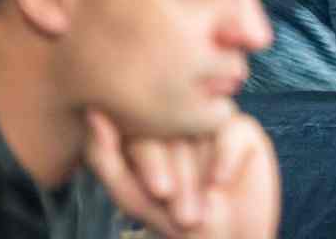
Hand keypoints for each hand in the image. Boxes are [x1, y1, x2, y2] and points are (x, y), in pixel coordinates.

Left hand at [85, 110, 280, 238]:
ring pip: (202, 126)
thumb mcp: (133, 197)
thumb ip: (105, 158)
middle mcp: (178, 120)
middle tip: (185, 214)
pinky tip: (220, 183)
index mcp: (147, 130)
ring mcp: (209, 122)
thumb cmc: (176, 223)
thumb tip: (93, 112)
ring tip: (202, 211)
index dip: (151, 159)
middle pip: (173, 127)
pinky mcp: (242, 130)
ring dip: (200, 173)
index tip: (160, 194)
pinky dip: (224, 158)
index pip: (142, 125)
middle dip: (180, 174)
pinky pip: (231, 128)